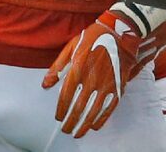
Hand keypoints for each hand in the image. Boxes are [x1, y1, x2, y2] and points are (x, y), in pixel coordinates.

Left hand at [42, 10, 165, 137]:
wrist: (120, 31)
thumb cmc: (93, 37)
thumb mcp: (72, 46)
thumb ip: (58, 66)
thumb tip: (45, 85)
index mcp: (78, 68)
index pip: (66, 96)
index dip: (61, 109)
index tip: (58, 117)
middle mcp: (91, 79)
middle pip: (78, 107)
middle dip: (70, 121)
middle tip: (66, 130)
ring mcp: (106, 84)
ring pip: (93, 111)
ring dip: (84, 125)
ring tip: (78, 133)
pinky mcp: (118, 86)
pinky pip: (109, 107)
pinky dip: (101, 119)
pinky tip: (95, 126)